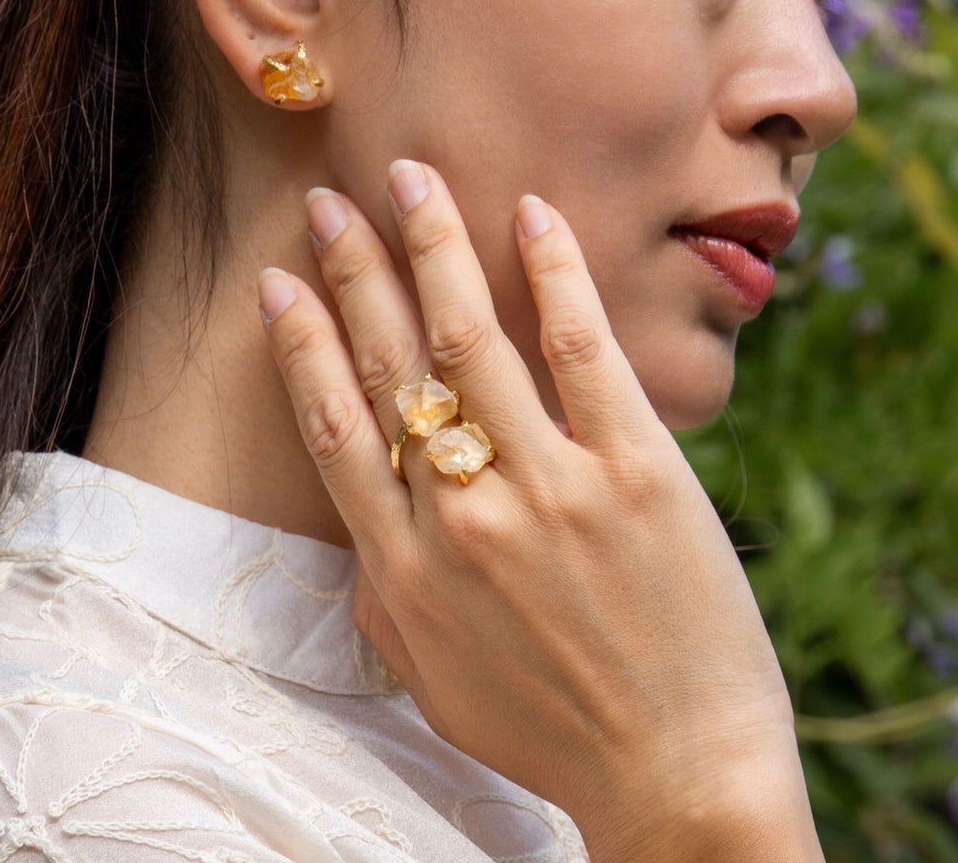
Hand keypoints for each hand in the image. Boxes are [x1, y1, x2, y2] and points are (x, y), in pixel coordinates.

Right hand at [258, 161, 821, 862]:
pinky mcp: (636, 473)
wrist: (678, 780)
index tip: (279, 280)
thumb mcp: (428, 680)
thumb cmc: (548, 732)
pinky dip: (554, 274)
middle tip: (331, 199)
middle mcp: (461, 513)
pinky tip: (532, 213)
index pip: (333, 424)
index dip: (300, 342)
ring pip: (471, 337)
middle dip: (353, 269)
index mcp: (403, 565)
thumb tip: (357, 528)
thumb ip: (379, 598)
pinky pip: (583, 352)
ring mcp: (549, 487)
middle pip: (389, 362)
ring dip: (433, 245)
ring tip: (411, 177)